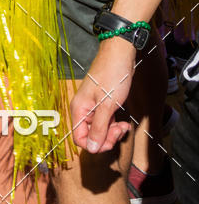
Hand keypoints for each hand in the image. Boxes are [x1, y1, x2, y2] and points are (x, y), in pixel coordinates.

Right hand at [70, 37, 134, 152]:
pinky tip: (123, 122)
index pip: (80, 138)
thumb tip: (92, 148)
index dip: (95, 144)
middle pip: (90, 136)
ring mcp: (92, 107)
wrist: (120, 54)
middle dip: (106, 138)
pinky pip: (105, 122)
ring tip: (124, 125)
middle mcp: (83, 109)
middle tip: (119, 130)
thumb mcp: (107, 105)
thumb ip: (99, 128)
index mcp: (79, 109)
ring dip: (112, 132)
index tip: (110, 138)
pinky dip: (114, 125)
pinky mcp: (102, 104)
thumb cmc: (112, 76)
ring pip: (99, 130)